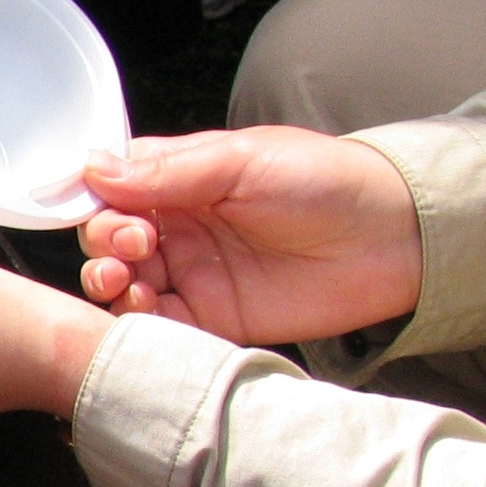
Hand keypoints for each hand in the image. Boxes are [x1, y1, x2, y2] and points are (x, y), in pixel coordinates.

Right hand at [76, 128, 422, 344]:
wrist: (392, 238)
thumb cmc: (326, 182)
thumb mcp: (242, 161)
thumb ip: (168, 171)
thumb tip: (93, 168)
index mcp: (182, 178)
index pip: (114, 187)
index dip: (97, 199)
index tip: (103, 207)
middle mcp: (180, 226)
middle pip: (110, 238)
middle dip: (105, 242)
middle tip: (132, 244)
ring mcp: (193, 274)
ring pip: (125, 283)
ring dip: (112, 282)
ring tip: (127, 280)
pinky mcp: (211, 318)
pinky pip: (158, 324)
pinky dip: (138, 321)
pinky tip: (146, 308)